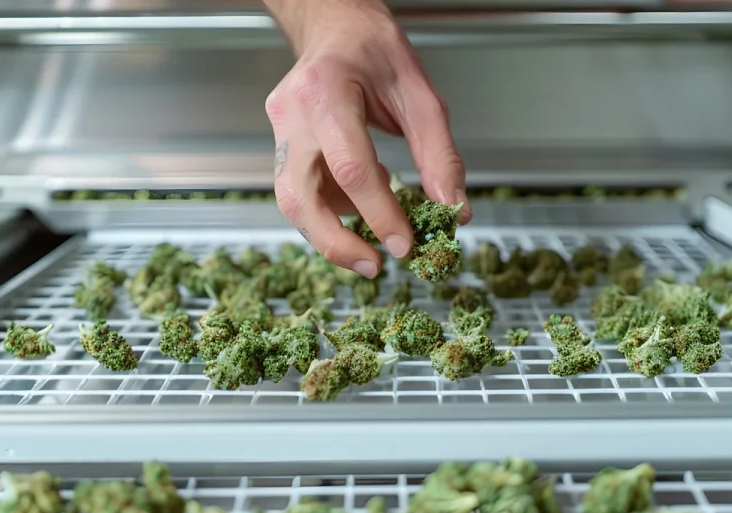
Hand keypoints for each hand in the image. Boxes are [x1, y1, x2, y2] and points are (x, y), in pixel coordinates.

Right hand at [263, 0, 468, 278]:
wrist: (335, 27)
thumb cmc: (375, 50)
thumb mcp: (421, 95)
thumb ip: (439, 156)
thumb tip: (453, 211)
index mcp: (326, 90)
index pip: (350, 167)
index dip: (379, 213)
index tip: (405, 243)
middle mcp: (292, 113)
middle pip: (301, 196)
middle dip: (338, 242)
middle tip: (376, 266)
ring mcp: (278, 131)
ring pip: (291, 202)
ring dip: (329, 236)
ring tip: (369, 252)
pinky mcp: (279, 147)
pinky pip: (299, 193)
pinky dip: (330, 214)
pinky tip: (360, 212)